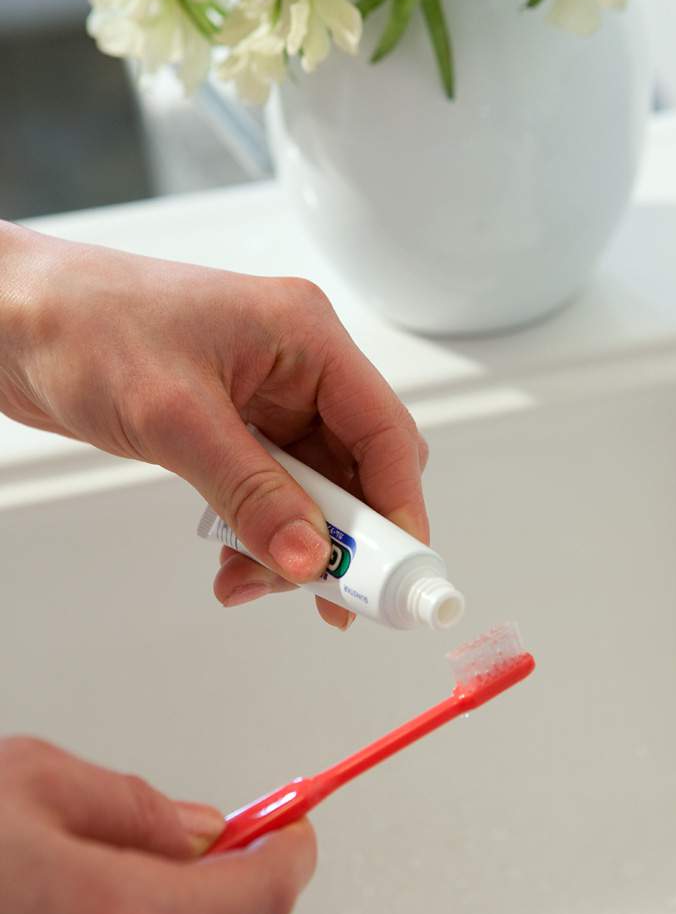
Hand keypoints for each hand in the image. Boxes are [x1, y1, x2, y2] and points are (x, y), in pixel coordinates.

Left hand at [0, 222, 428, 626]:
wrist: (6, 316)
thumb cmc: (80, 325)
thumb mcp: (174, 417)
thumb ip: (250, 493)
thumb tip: (309, 557)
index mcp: (304, 335)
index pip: (385, 432)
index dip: (398, 510)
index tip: (396, 576)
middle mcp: (295, 363)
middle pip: (358, 467)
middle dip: (345, 537)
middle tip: (327, 597)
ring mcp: (264, 394)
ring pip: (316, 488)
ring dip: (295, 543)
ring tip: (248, 582)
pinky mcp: (231, 422)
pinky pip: (273, 489)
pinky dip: (260, 531)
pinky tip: (231, 561)